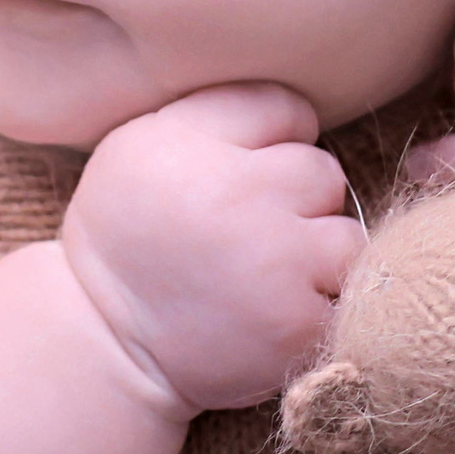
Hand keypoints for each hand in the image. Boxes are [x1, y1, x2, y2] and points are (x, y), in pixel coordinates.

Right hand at [60, 83, 364, 413]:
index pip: (288, 110)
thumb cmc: (125, 235)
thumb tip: (303, 110)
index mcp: (195, 147)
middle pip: (324, 172)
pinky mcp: (299, 329)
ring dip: (320, 255)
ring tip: (268, 274)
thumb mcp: (139, 145)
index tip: (236, 175)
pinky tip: (277, 312)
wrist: (105, 344)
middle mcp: (241, 201)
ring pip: (348, 237)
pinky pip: (349, 301)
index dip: (270, 142)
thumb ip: (217, 109)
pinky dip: (323, 308)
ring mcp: (278, 268)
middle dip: (299, 198)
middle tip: (249, 231)